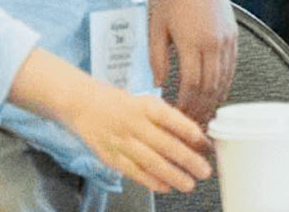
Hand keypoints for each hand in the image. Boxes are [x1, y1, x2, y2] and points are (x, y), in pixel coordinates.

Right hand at [62, 79, 213, 194]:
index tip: (205, 143)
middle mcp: (134, 124)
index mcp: (145, 106)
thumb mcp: (146, 102)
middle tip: (204, 171)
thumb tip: (193, 136)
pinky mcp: (111, 157)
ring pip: (150, 162)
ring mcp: (121, 142)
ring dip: (172, 175)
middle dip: (188, 160)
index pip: (171, 119)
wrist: (83, 105)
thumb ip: (167, 118)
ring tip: (189, 184)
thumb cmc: (121, 103)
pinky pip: (134, 172)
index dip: (190, 132)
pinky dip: (151, 181)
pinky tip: (166, 187)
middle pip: (164, 144)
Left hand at [150, 0, 236, 125]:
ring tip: (204, 116)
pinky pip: (230, 68)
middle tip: (191, 125)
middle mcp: (213, 44)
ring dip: (213, 101)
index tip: (175, 117)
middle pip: (209, 87)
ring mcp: (226, 41)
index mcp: (191, 42)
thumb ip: (156, 57)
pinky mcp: (233, 37)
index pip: (190, 84)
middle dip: (200, 109)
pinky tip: (216, 95)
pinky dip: (224, 85)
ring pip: (223, 80)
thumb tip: (158, 84)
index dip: (184, 105)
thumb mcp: (157, 26)